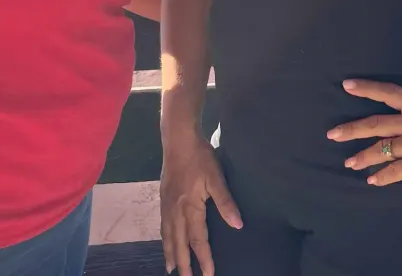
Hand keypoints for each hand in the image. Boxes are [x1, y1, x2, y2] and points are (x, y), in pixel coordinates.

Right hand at [160, 130, 241, 275]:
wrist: (177, 140)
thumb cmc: (200, 157)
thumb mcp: (216, 177)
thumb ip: (226, 202)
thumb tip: (238, 225)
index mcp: (189, 208)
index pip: (197, 240)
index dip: (203, 259)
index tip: (208, 275)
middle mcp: (175, 211)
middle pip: (179, 243)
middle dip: (183, 264)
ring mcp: (166, 205)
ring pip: (168, 236)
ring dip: (170, 254)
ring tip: (171, 269)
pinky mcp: (163, 198)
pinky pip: (163, 226)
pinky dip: (165, 238)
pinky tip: (167, 240)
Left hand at [326, 72, 401, 192]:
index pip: (388, 93)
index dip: (366, 88)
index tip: (346, 86)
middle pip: (375, 125)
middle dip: (351, 129)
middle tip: (332, 134)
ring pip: (381, 150)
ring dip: (362, 157)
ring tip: (348, 162)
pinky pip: (394, 172)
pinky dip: (381, 177)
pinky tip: (371, 181)